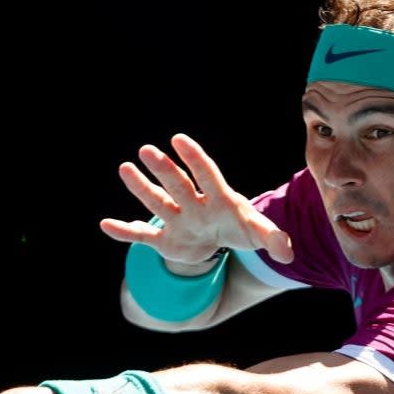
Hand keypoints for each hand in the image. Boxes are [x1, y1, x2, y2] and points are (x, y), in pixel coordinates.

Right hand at [100, 133, 292, 263]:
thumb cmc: (240, 229)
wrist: (219, 242)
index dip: (193, 158)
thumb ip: (273, 239)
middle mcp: (193, 204)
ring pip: (157, 203)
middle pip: (178, 184)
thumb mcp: (258, 234)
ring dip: (140, 188)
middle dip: (164, 169)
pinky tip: (105, 225)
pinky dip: (124, 232)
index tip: (179, 140)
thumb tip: (289, 254)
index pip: (206, 174)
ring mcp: (176, 220)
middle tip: (146, 150)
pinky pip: (141, 236)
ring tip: (124, 168)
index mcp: (218, 199)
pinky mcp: (163, 240)